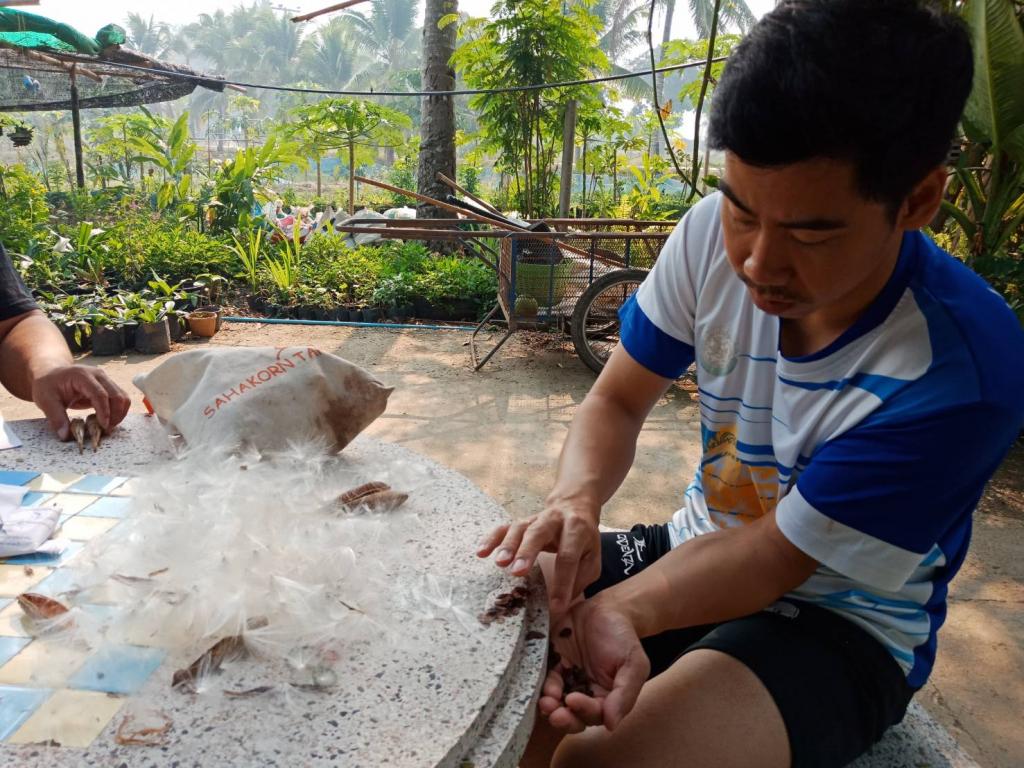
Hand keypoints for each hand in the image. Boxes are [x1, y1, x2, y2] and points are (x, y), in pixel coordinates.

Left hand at [30, 365, 130, 440]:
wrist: (51, 373)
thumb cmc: (48, 384)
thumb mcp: (45, 400)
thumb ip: (56, 417)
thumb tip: (66, 435)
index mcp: (82, 375)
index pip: (100, 394)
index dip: (104, 411)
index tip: (103, 427)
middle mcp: (98, 375)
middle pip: (117, 395)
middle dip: (115, 415)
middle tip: (105, 430)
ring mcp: (105, 380)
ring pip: (123, 398)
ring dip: (119, 414)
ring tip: (106, 427)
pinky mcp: (108, 386)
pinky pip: (120, 400)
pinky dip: (117, 412)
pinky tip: (105, 420)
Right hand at [477, 496, 601, 613]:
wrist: (574, 506)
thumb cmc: (583, 540)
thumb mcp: (593, 557)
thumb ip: (581, 578)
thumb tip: (563, 604)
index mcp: (577, 529)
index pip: (569, 556)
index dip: (563, 581)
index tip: (556, 606)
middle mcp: (554, 520)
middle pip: (539, 533)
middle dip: (527, 552)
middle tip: (517, 572)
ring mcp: (535, 518)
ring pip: (519, 527)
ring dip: (507, 545)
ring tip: (499, 563)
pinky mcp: (521, 522)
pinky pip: (504, 527)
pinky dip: (491, 538)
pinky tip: (481, 552)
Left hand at [539, 596, 649, 732]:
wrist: (608, 608)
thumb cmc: (624, 637)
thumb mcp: (634, 663)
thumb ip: (624, 694)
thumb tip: (611, 725)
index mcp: (605, 699)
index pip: (593, 714)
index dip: (583, 711)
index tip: (573, 700)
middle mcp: (583, 693)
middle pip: (571, 715)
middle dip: (562, 717)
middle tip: (553, 712)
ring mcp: (565, 679)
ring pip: (554, 700)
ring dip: (548, 703)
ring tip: (545, 700)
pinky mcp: (551, 663)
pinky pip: (542, 677)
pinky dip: (539, 682)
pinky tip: (536, 680)